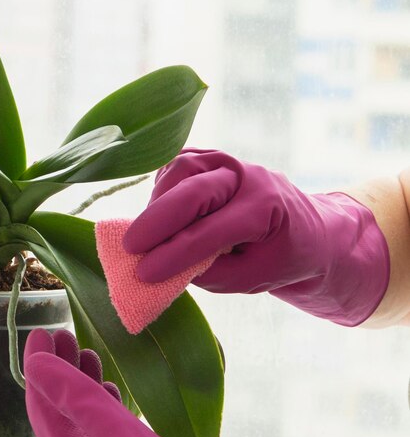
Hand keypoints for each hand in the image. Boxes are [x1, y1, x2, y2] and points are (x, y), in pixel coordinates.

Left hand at [24, 328, 363, 436]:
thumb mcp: (111, 432)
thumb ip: (73, 396)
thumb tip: (36, 363)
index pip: (40, 400)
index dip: (38, 365)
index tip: (41, 332)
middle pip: (58, 401)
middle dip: (58, 366)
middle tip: (64, 334)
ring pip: (81, 408)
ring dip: (80, 377)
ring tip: (86, 350)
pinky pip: (104, 418)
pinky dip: (102, 394)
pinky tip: (111, 384)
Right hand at [123, 149, 389, 325]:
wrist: (306, 228)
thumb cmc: (280, 257)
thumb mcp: (253, 278)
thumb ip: (211, 273)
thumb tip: (162, 267)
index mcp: (267, 208)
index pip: (212, 231)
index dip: (175, 254)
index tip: (144, 275)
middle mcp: (249, 176)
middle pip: (195, 189)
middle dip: (157, 219)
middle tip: (130, 247)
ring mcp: (229, 161)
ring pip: (183, 168)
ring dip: (158, 201)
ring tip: (145, 233)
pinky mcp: (211, 158)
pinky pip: (178, 164)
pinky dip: (161, 188)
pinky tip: (156, 213)